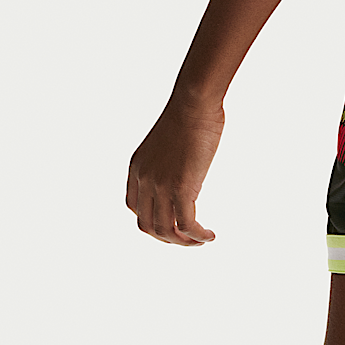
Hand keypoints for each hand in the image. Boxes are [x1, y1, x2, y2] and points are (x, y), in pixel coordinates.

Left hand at [126, 89, 224, 244]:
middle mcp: (144, 180)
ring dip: (183, 242)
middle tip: (187, 239)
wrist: (193, 102)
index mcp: (137, 168)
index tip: (173, 223)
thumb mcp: (168, 141)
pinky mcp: (181, 188)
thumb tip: (184, 169)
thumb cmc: (189, 113)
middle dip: (167, 238)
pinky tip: (209, 236)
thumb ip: (168, 160)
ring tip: (200, 241)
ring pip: (165, 230)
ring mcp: (160, 185)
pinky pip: (186, 224)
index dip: (153, 221)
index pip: (135, 207)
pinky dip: (197, 236)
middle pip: (147, 225)